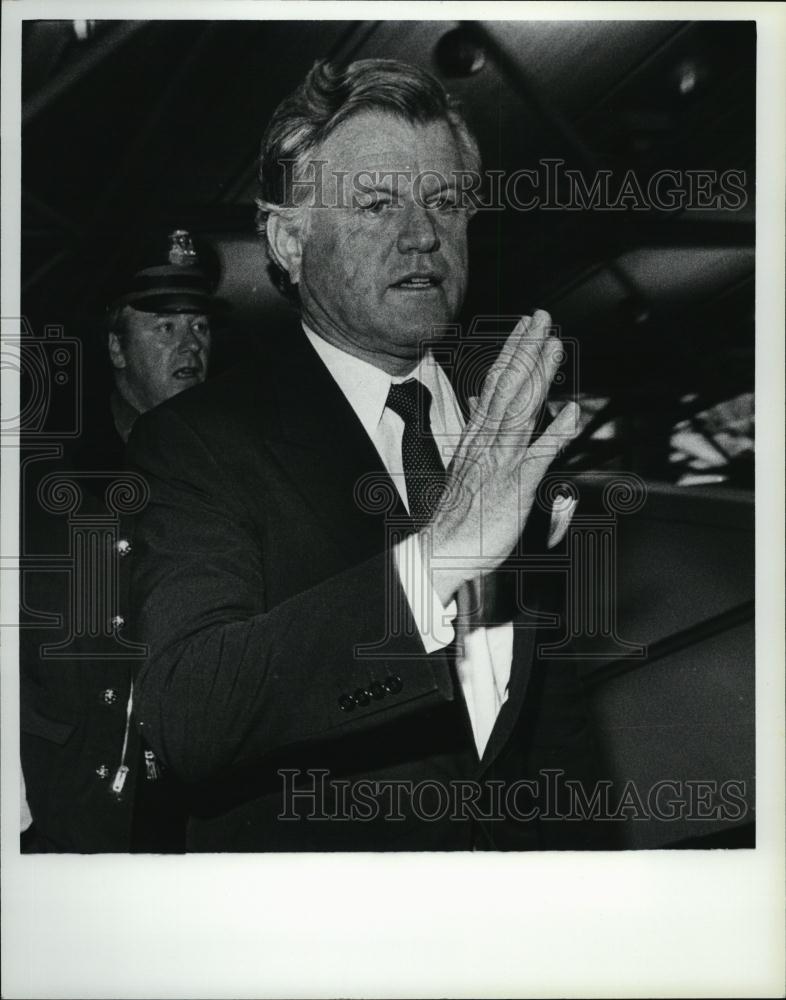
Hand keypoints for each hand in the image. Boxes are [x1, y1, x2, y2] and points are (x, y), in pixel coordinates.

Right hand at [423, 310, 579, 604]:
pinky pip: (537, 457)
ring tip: (554, 347)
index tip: (527, 326)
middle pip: (507, 388)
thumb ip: (476, 428)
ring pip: (520, 411)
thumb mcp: (464, 461)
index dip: (513, 352)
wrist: (442, 549)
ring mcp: (501, 462)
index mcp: (478, 435)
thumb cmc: (459, 511)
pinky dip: (554, 435)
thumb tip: (478, 401)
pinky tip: (570, 414)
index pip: (495, 384)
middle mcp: (488, 441)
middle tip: (542, 317)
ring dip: (538, 378)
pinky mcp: (514, 487)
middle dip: (525, 350)